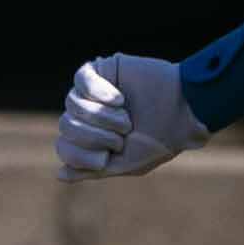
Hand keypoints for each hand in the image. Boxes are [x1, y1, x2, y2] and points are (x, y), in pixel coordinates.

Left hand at [56, 53, 207, 180]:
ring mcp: (93, 91)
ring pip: (72, 103)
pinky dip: (98, 92)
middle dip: (94, 135)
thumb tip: (59, 175)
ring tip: (126, 118)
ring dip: (101, 116)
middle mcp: (88, 114)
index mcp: (91, 138)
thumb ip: (92, 170)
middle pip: (65, 125)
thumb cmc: (159, 140)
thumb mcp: (126, 164)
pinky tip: (119, 99)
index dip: (80, 154)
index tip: (106, 157)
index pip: (64, 146)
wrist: (183, 112)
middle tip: (123, 134)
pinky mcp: (103, 69)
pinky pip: (81, 79)